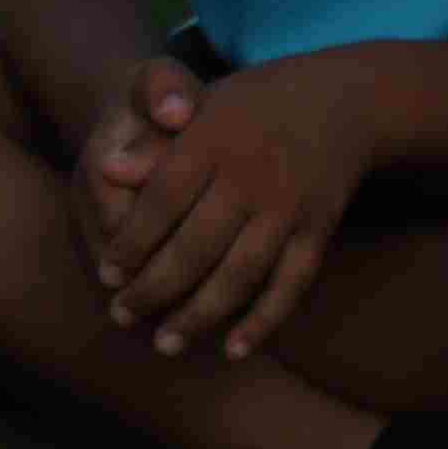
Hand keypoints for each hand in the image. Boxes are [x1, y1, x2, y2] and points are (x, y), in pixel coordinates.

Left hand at [93, 54, 375, 362]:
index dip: (130, 242)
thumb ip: (154, 143)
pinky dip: (263, 320)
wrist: (341, 100)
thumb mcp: (200, 106)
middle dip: (153, 288)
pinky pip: (290, 284)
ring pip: (240, 274)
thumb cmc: (251, 105)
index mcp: (213, 139)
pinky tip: (233, 348)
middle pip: (195, 245)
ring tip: (165, 343)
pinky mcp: (318, 230)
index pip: (161, 200)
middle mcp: (251, 176)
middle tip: (121, 315)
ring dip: (199, 315)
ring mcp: (289, 207)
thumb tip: (107, 171)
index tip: (106, 275)